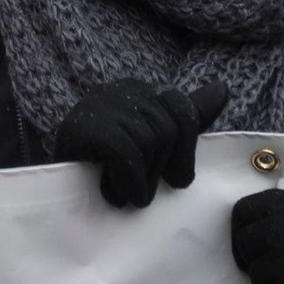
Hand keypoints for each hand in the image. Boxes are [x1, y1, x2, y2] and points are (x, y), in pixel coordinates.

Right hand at [53, 77, 227, 207]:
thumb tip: (223, 89)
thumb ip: (186, 119)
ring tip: (124, 191)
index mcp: (141, 91)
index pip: (182, 109)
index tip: (178, 179)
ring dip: (140, 180)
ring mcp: (99, 104)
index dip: (185, 149)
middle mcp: (121, 89)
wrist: (60, 191)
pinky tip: (116, 194)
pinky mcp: (81, 125)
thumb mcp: (154, 143)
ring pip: (149, 141)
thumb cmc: (111, 170)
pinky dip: (128, 181)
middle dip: (160, 169)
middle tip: (142, 190)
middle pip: (167, 130)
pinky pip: (126, 151)